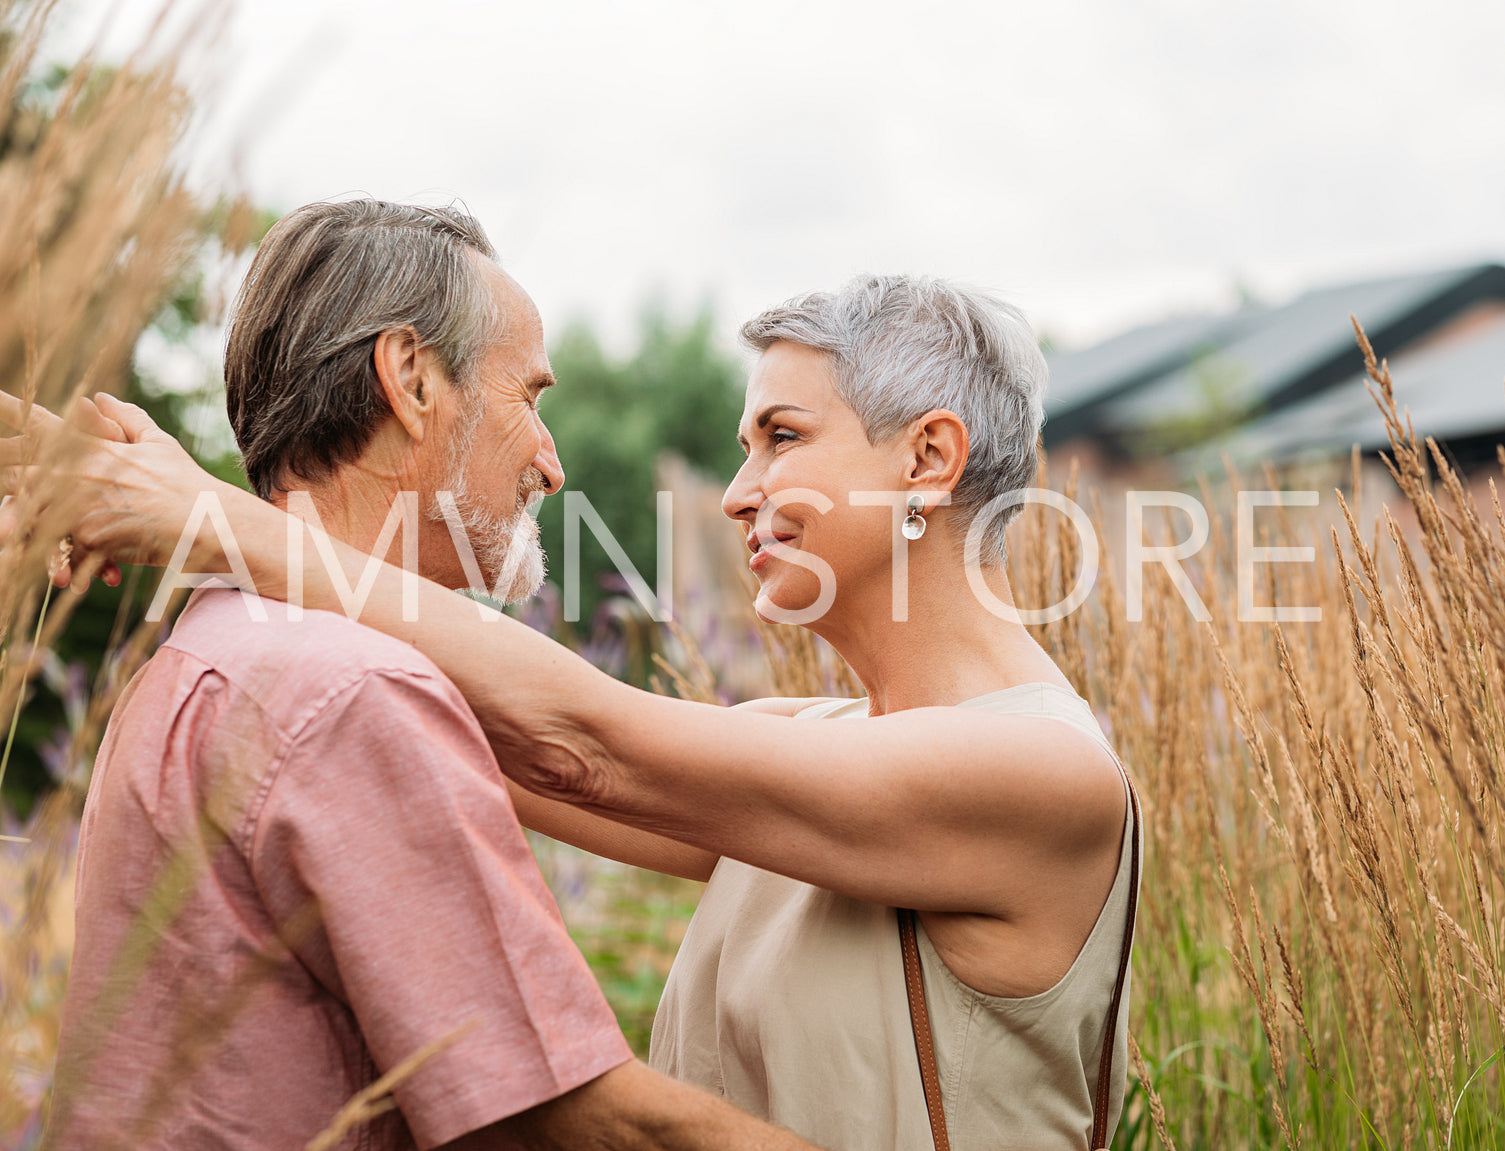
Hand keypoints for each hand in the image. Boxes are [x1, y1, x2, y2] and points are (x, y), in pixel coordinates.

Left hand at [0, 389, 229, 590]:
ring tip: (7, 535)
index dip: (12, 409)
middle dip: (6, 468)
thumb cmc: (188, 484)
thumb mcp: (160, 443)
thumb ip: (126, 418)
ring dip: (17, 524)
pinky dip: (59, 563)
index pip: (42, 424)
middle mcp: (83, 471)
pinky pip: (61, 550)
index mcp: (96, 446)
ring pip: (28, 511)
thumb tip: (97, 397)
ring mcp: (85, 503)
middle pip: (19, 471)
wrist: (209, 523)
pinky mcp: (92, 535)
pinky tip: (62, 576)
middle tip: (0, 499)